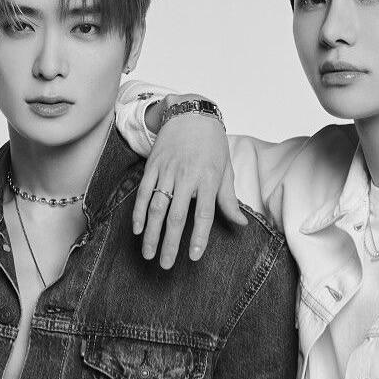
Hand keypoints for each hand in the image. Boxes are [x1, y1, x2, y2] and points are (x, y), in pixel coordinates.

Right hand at [132, 96, 246, 268]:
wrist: (191, 113)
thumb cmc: (212, 145)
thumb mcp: (225, 169)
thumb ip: (229, 200)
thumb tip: (241, 224)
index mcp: (208, 178)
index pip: (204, 213)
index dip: (199, 236)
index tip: (193, 256)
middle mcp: (187, 176)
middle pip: (176, 215)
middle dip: (169, 243)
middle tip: (166, 265)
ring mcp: (167, 171)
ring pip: (156, 207)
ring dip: (151, 234)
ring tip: (148, 254)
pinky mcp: (152, 166)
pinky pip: (143, 192)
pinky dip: (139, 213)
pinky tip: (137, 230)